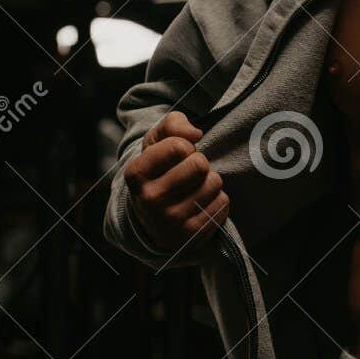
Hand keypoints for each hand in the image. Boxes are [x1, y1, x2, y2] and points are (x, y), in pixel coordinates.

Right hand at [122, 111, 229, 256]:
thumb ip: (173, 124)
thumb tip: (194, 134)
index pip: (178, 146)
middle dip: (199, 162)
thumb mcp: (157, 142)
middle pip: (199, 164)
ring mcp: (170, 220)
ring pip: (214, 183)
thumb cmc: (160, 170)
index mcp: (136, 173)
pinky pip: (223, 202)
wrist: (155, 219)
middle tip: (189, 172)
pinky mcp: (192, 234)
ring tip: (194, 188)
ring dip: (210, 181)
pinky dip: (217, 199)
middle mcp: (149, 199)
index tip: (178, 154)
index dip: (185, 145)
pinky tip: (201, 204)